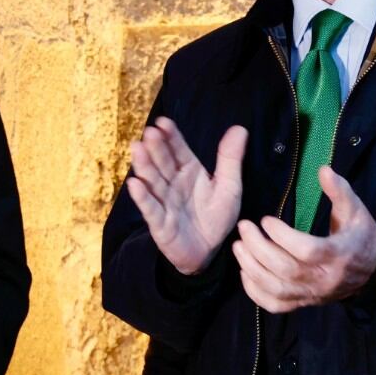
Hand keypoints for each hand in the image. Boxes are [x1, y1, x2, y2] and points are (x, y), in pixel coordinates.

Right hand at [125, 120, 245, 274]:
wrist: (209, 252)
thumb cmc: (216, 217)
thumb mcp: (229, 187)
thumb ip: (231, 159)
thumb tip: (240, 128)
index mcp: (189, 171)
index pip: (179, 150)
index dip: (171, 137)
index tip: (164, 122)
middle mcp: (173, 183)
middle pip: (163, 163)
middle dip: (156, 148)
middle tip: (150, 132)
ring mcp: (164, 202)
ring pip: (153, 182)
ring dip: (144, 166)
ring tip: (137, 149)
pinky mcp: (159, 223)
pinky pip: (150, 209)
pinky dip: (142, 197)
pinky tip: (135, 184)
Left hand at [229, 166, 375, 312]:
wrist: (371, 272)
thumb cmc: (360, 236)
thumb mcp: (356, 211)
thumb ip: (340, 191)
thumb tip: (323, 169)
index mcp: (338, 255)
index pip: (306, 250)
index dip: (282, 236)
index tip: (266, 219)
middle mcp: (323, 279)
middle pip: (285, 270)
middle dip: (258, 248)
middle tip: (243, 227)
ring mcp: (311, 294)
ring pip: (276, 289)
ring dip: (251, 268)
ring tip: (238, 246)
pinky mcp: (302, 303)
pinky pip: (275, 305)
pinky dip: (255, 292)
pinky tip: (245, 271)